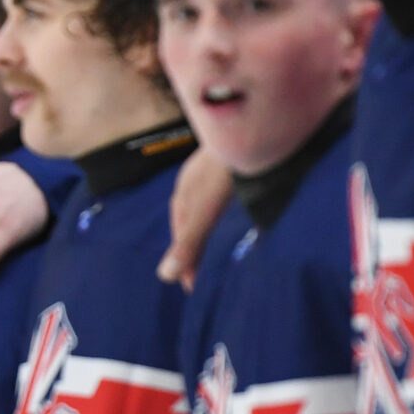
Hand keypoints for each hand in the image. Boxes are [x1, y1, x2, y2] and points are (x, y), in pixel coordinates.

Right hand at [157, 145, 235, 290]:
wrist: (249, 126)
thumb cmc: (223, 171)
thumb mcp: (204, 213)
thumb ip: (188, 243)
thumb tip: (164, 277)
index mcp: (183, 196)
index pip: (180, 236)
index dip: (185, 262)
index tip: (193, 287)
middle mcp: (194, 183)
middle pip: (191, 221)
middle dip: (195, 246)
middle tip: (205, 272)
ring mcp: (213, 171)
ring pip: (208, 206)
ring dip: (211, 227)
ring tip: (220, 245)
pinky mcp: (234, 163)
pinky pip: (224, 194)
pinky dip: (226, 210)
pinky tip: (237, 210)